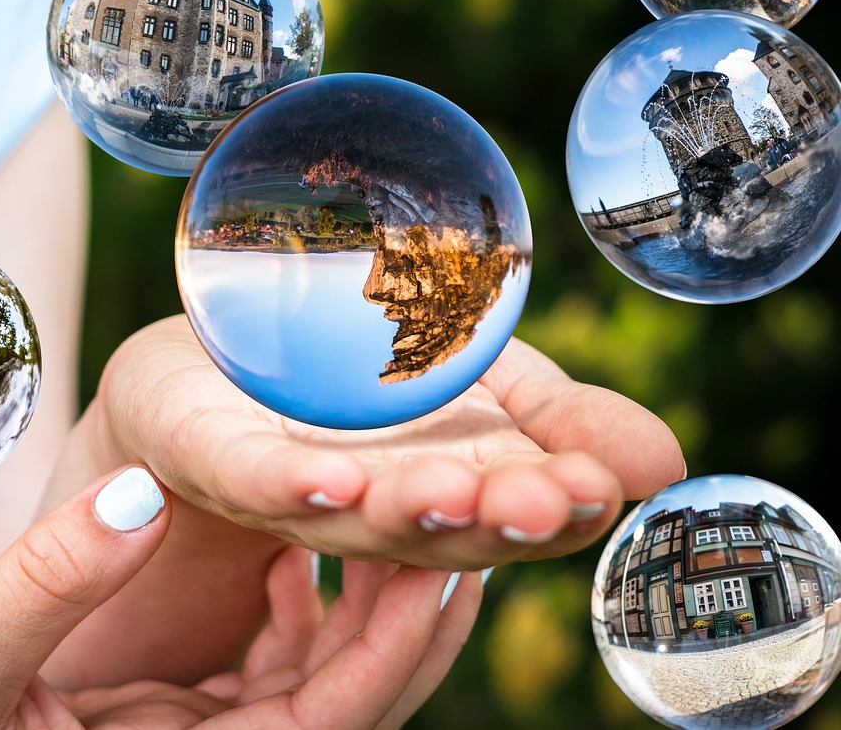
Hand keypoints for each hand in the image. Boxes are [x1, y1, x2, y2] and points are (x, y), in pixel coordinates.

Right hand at [64, 548, 482, 728]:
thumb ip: (43, 586)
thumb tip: (140, 494)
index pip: (320, 727)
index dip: (388, 646)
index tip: (437, 552)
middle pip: (342, 708)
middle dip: (404, 621)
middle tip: (453, 514)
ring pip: (312, 690)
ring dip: (358, 612)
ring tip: (394, 518)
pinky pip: (261, 679)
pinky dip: (291, 620)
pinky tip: (289, 556)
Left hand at [92, 315, 684, 570]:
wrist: (212, 350)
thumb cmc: (354, 374)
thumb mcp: (473, 382)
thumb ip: (558, 419)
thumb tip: (668, 463)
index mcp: (439, 489)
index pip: (507, 514)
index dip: (555, 507)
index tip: (605, 488)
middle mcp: (368, 507)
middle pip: (434, 530)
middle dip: (490, 517)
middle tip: (543, 501)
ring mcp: (286, 489)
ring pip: (352, 518)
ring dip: (404, 510)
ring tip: (450, 492)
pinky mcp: (212, 455)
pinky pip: (250, 478)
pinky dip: (289, 483)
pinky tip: (327, 479)